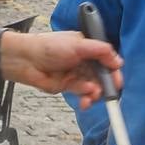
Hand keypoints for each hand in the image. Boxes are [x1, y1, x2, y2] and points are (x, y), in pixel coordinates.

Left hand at [8, 31, 123, 107]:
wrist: (26, 60)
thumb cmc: (49, 46)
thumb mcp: (78, 44)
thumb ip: (100, 51)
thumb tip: (118, 61)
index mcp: (89, 48)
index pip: (107, 60)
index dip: (113, 71)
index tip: (117, 81)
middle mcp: (85, 61)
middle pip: (103, 76)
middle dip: (106, 86)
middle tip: (108, 93)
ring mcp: (77, 74)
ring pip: (94, 87)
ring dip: (96, 94)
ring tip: (92, 95)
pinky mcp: (69, 86)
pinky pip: (83, 94)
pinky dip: (86, 98)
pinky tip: (85, 99)